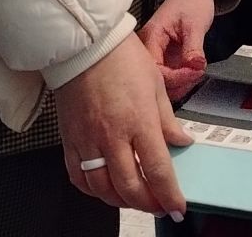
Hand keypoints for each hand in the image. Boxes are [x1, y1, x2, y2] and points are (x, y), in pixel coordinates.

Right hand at [56, 31, 189, 219]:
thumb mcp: (156, 85)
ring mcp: (88, 140)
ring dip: (120, 201)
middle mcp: (112, 136)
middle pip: (129, 187)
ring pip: (101, 189)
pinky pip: (77, 176)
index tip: (177, 207)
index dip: (169, 196)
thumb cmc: (121, 57)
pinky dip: (92, 190)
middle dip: (148, 205)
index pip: (157, 170)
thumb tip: (182, 141)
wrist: (86, 44)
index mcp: (139, 121)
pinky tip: (104, 188)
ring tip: (135, 199)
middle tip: (159, 206)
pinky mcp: (70, 140)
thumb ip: (168, 121)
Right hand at [140, 0, 216, 101]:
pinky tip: (193, 70)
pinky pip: (170, 74)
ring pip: (164, 80)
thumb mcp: (195, 24)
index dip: (177, 77)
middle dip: (180, 82)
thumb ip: (194, 48)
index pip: (156, 70)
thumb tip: (194, 68)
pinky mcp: (164, 56)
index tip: (195, 72)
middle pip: (157, 80)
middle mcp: (149, 47)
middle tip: (197, 73)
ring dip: (182, 81)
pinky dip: (183, 76)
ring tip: (197, 70)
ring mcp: (156, 53)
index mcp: (150, 37)